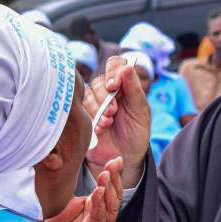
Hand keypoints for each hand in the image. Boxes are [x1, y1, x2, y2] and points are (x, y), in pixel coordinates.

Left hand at [43, 157, 123, 221]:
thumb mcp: (70, 199)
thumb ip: (77, 185)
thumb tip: (74, 163)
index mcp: (100, 207)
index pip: (113, 189)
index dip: (116, 175)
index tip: (116, 160)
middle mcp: (103, 217)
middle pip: (115, 197)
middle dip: (114, 179)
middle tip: (112, 165)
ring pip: (110, 207)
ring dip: (108, 189)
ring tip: (105, 175)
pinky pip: (99, 218)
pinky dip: (99, 204)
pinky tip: (98, 191)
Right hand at [85, 56, 150, 186]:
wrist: (126, 157)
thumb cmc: (136, 132)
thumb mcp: (141, 111)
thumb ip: (134, 89)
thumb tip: (128, 67)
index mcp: (124, 84)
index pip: (115, 64)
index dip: (113, 71)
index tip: (114, 85)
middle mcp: (107, 90)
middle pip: (99, 81)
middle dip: (105, 96)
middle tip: (113, 111)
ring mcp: (94, 102)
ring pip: (88, 94)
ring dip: (98, 108)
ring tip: (108, 123)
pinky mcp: (84, 115)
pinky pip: (80, 109)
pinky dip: (90, 118)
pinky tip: (100, 129)